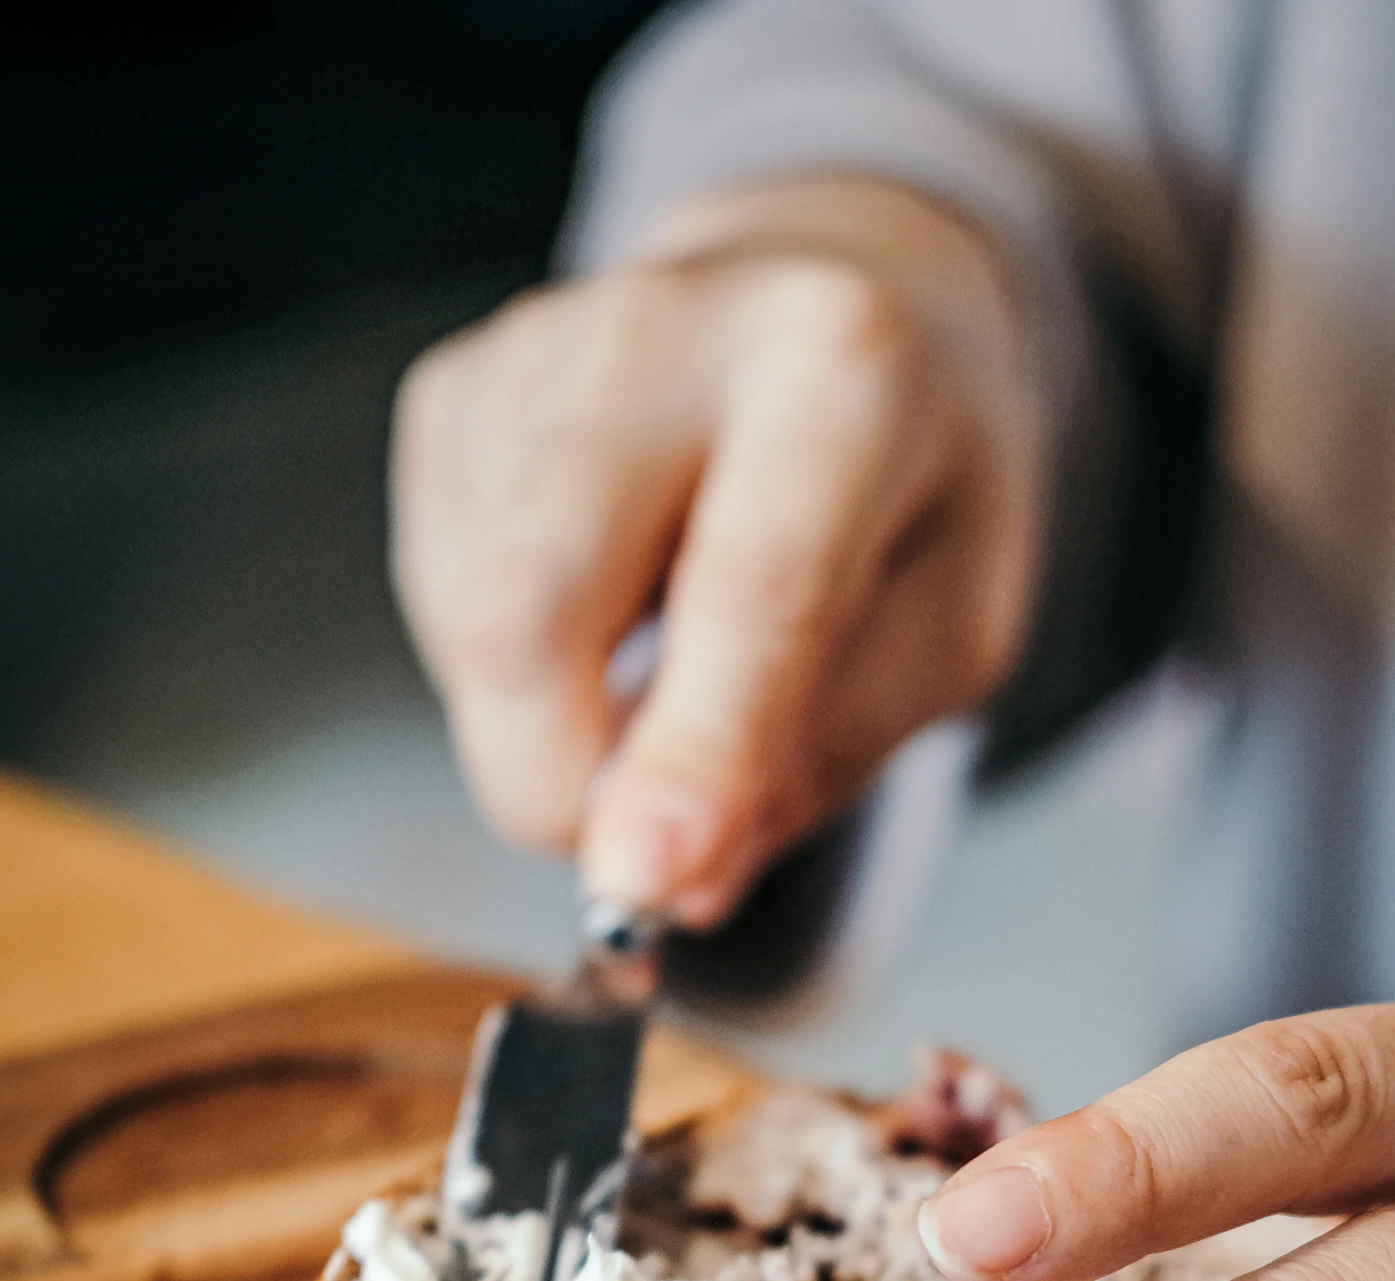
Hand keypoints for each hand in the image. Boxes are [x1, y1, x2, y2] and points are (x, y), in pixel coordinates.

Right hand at [391, 175, 1042, 925]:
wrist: (832, 286)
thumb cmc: (907, 473)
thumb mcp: (951, 629)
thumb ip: (824, 757)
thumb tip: (681, 879)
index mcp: (837, 370)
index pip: (747, 591)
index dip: (688, 754)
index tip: (641, 881)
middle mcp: (664, 331)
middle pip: (529, 609)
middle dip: (555, 782)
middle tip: (641, 847)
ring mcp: (529, 356)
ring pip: (470, 630)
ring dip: (548, 726)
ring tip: (662, 662)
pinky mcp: (450, 398)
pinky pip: (443, 609)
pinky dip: (514, 669)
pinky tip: (605, 606)